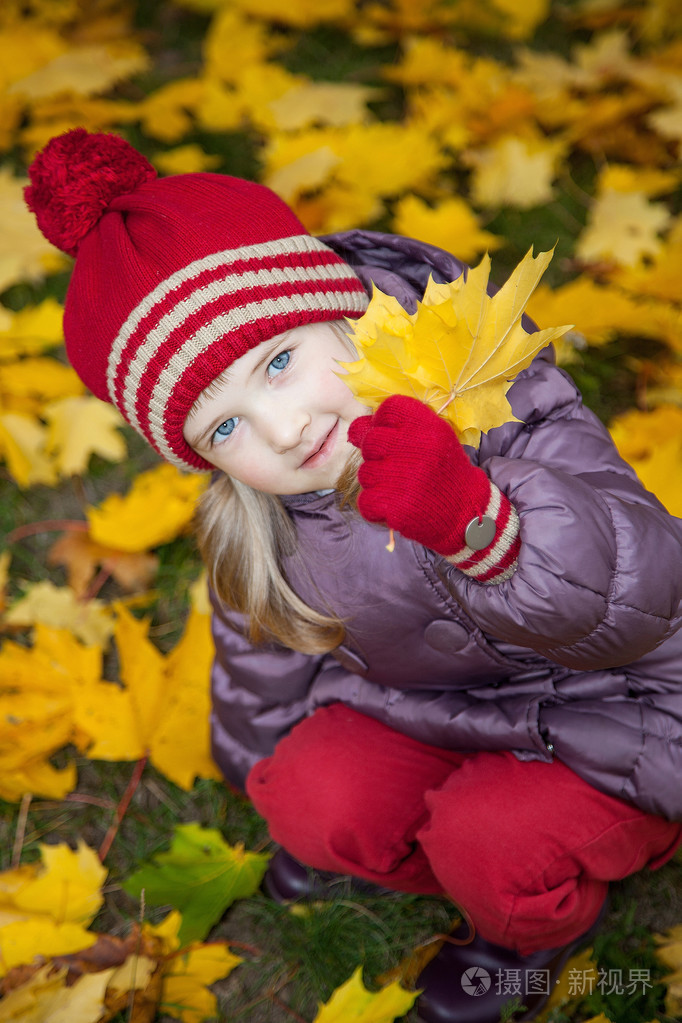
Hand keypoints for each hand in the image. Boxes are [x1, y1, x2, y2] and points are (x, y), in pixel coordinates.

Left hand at [349, 395, 519, 580]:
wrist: (465, 512)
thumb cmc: (443, 471)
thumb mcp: (431, 439)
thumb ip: (396, 428)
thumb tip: (356, 427)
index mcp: (428, 426)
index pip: (388, 409)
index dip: (383, 424)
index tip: (394, 439)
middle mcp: (417, 449)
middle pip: (370, 441)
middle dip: (377, 456)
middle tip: (396, 469)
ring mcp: (404, 479)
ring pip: (365, 473)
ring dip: (377, 483)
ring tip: (400, 490)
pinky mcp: (395, 507)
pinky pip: (365, 501)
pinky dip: (375, 507)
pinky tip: (394, 506)